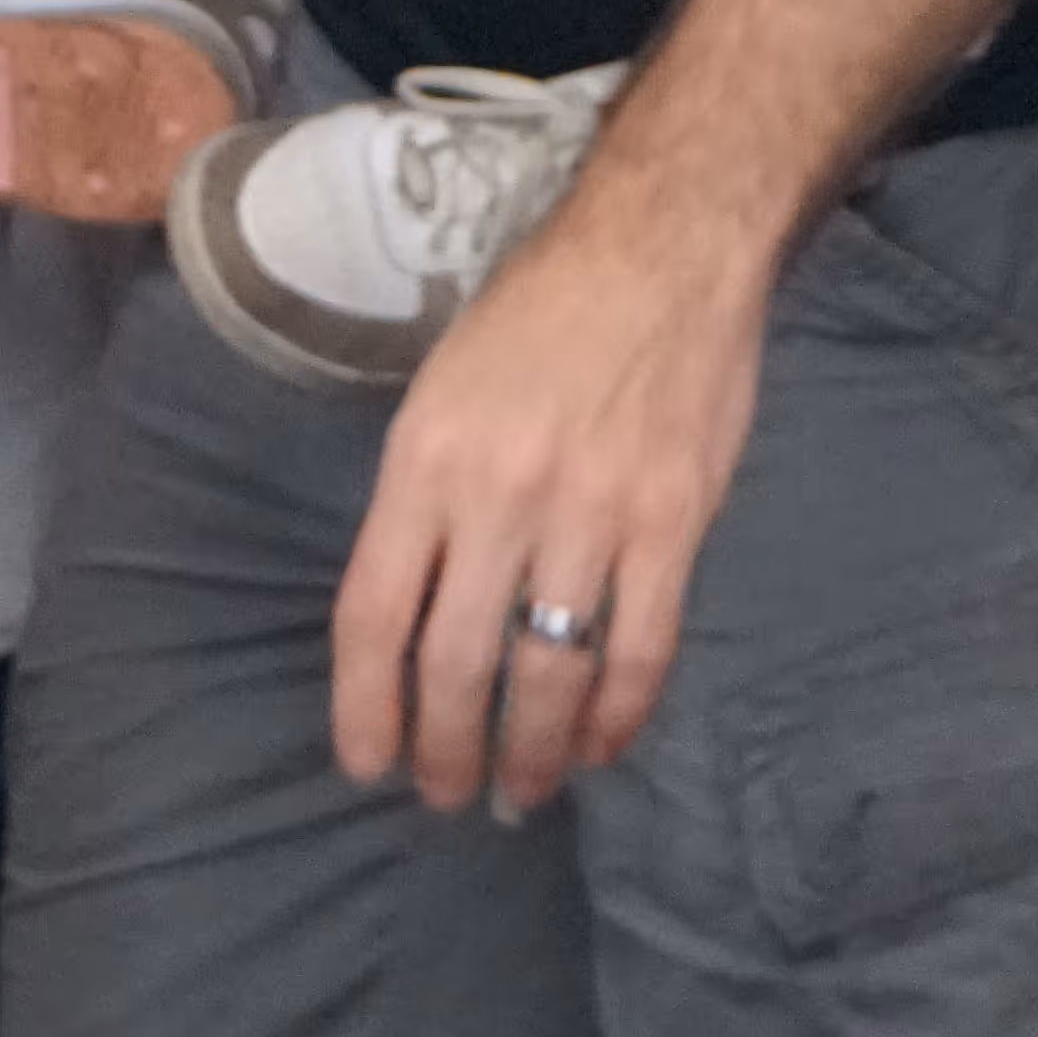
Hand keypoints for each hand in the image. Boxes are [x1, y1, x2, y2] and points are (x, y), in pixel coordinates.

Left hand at [329, 190, 770, 818]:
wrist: (664, 244)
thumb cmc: (542, 308)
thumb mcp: (446, 386)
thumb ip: (429, 495)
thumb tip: (417, 608)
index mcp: (426, 457)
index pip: (375, 611)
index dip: (364, 705)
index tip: (366, 763)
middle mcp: (499, 494)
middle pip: (455, 661)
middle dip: (444, 748)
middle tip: (446, 792)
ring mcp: (592, 513)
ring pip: (548, 672)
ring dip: (530, 750)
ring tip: (521, 789)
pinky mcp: (672, 522)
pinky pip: (641, 647)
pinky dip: (619, 713)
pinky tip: (601, 743)